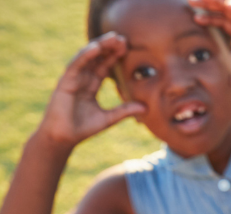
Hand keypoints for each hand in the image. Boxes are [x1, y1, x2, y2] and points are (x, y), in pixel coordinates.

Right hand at [37, 33, 145, 147]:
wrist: (64, 138)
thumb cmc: (83, 128)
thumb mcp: (109, 118)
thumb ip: (124, 111)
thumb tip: (146, 108)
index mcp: (91, 85)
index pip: (104, 67)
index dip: (115, 57)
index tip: (127, 47)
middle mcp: (82, 79)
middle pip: (97, 59)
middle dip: (109, 48)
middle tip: (123, 38)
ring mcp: (73, 79)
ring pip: (87, 58)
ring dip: (100, 46)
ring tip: (112, 38)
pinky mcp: (65, 82)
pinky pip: (76, 65)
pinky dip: (86, 56)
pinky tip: (96, 48)